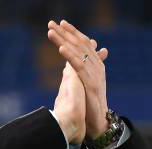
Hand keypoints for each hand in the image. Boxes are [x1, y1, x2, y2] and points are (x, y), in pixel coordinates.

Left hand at [47, 20, 109, 139]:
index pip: (83, 44)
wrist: (99, 122)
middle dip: (65, 33)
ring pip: (78, 53)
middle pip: (80, 45)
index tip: (61, 24)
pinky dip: (70, 57)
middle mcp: (97, 66)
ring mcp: (95, 75)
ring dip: (63, 41)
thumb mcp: (84, 85)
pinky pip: (80, 68)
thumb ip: (78, 72)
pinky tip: (61, 49)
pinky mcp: (91, 84)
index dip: (72, 33)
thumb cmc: (90, 104)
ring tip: (51, 33)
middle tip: (52, 23)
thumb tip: (68, 64)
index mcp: (95, 65)